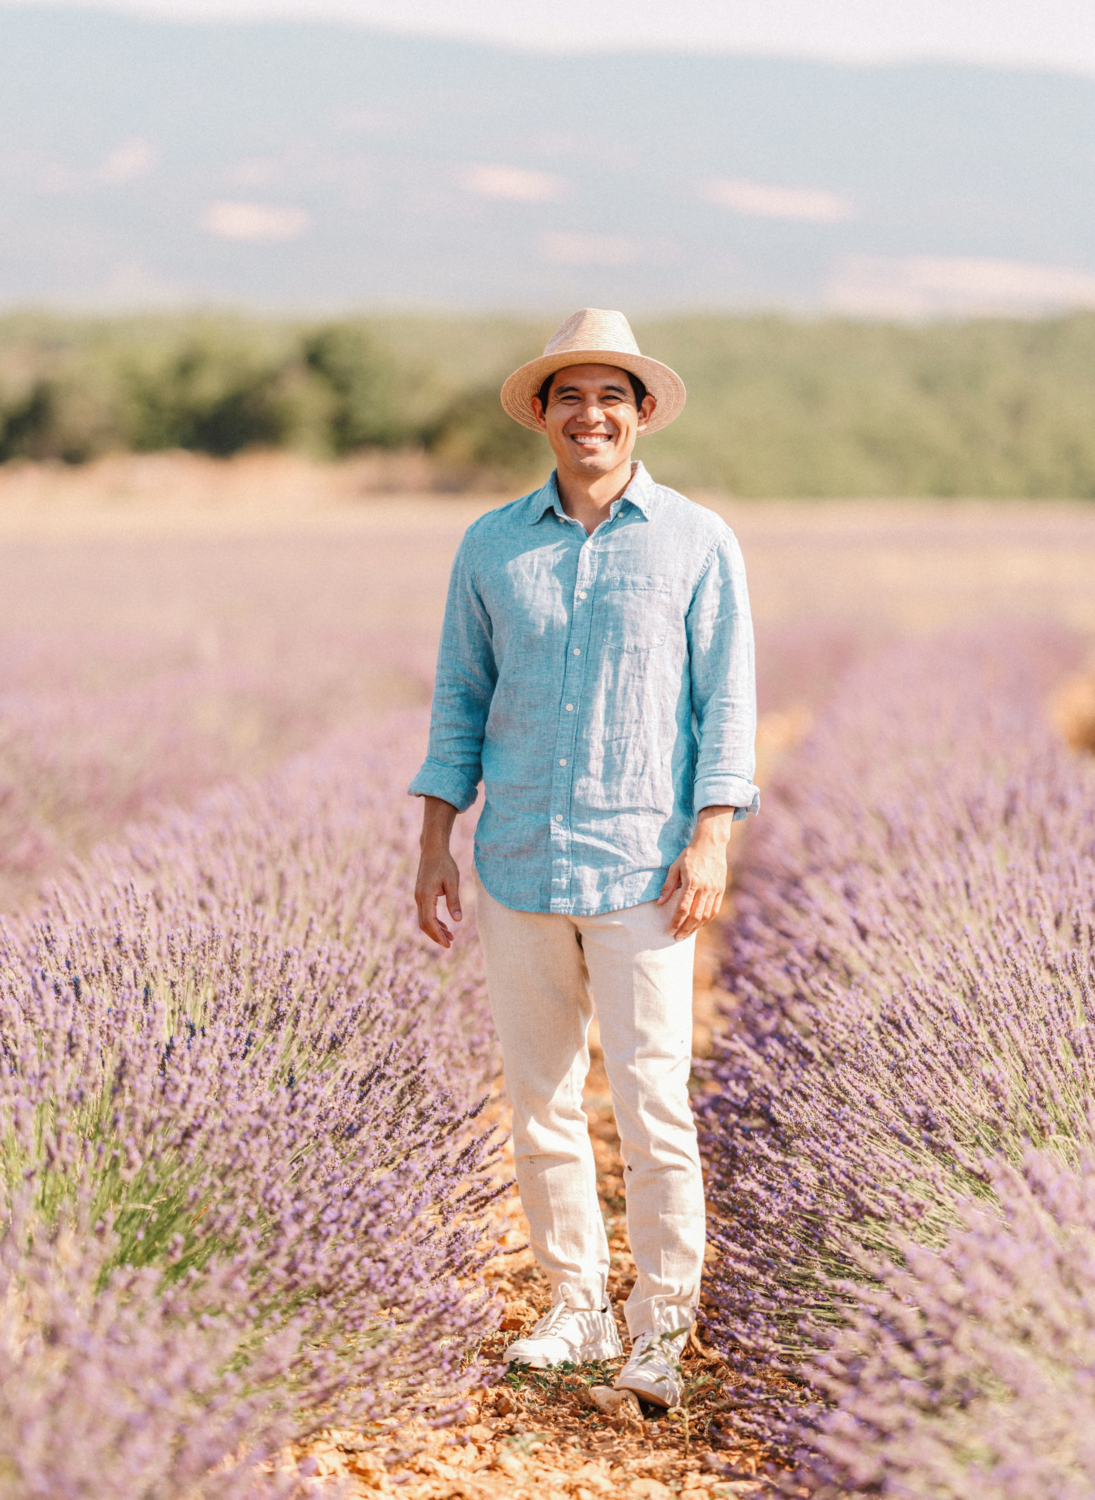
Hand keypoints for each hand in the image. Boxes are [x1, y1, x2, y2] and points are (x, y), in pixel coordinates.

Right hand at [415, 796, 461, 947]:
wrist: (432, 850)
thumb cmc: (444, 864)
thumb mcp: (453, 882)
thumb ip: (454, 901)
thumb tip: (458, 920)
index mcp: (425, 895)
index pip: (429, 921)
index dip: (438, 935)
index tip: (448, 944)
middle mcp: (419, 898)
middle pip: (424, 924)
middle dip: (436, 936)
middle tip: (449, 944)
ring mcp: (418, 896)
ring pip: (424, 919)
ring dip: (435, 929)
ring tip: (450, 937)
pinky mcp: (421, 894)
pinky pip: (425, 912)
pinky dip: (434, 921)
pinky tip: (444, 925)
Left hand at [656, 805, 735, 939]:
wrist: (710, 844)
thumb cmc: (689, 855)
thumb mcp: (675, 868)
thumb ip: (668, 886)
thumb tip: (659, 903)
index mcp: (692, 882)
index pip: (683, 908)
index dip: (676, 922)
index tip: (670, 930)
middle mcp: (705, 888)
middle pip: (695, 916)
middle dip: (686, 929)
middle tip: (677, 937)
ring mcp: (715, 890)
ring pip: (706, 915)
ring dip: (696, 927)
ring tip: (687, 934)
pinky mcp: (721, 890)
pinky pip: (714, 910)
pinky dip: (707, 920)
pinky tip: (699, 925)